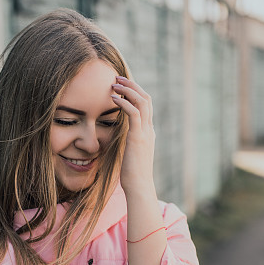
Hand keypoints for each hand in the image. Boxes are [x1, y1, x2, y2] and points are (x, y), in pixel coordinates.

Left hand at [111, 76, 155, 192]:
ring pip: (142, 102)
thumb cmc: (133, 174)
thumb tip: (121, 139)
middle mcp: (149, 130)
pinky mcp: (138, 138)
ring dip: (128, 90)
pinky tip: (114, 98)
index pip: (146, 105)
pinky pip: (134, 113)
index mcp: (148, 132)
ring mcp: (145, 133)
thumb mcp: (131, 154)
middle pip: (146, 98)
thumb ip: (129, 142)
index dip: (135, 92)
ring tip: (114, 84)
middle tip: (117, 78)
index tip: (122, 86)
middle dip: (132, 86)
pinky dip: (124, 103)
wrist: (139, 187)